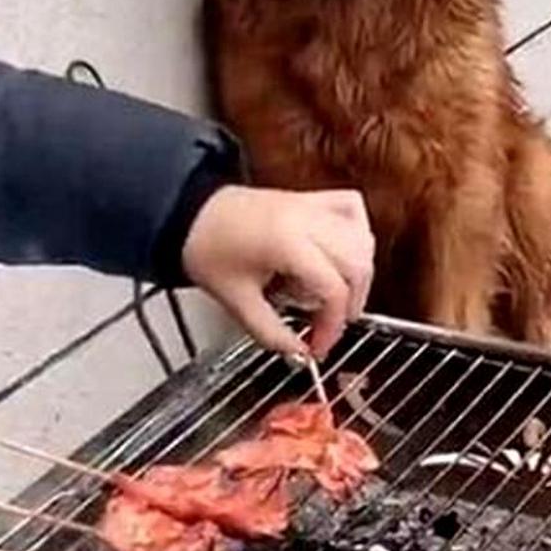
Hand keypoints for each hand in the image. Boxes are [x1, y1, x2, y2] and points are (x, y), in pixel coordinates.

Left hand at [181, 186, 374, 359]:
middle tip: (330, 325)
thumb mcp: (236, 301)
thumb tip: (298, 351)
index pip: (333, 288)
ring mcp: (312, 205)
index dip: (332, 324)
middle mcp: (308, 219)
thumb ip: (270, 332)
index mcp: (288, 243)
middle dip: (351, 301)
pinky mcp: (310, 198)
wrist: (188, 213)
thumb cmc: (207, 250)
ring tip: (337, 294)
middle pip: (358, 263)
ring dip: (360, 270)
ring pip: (362, 236)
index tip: (318, 345)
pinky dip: (357, 232)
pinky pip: (352, 208)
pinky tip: (343, 251)